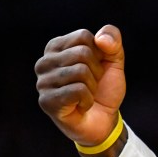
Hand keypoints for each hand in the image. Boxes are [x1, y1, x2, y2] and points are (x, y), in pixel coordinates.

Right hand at [35, 24, 125, 146]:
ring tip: (86, 94)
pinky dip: (88, 100)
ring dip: (92, 86)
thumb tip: (100, 38)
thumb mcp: (114, 60)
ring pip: (80, 72)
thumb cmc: (104, 88)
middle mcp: (44, 62)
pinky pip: (77, 90)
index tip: (95, 67)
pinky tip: (81, 106)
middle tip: (91, 84)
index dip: (98, 53)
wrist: (104, 120)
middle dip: (97, 71)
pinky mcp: (46, 101)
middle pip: (82, 53)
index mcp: (56, 47)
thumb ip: (112, 41)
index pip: (83, 36)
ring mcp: (42, 82)